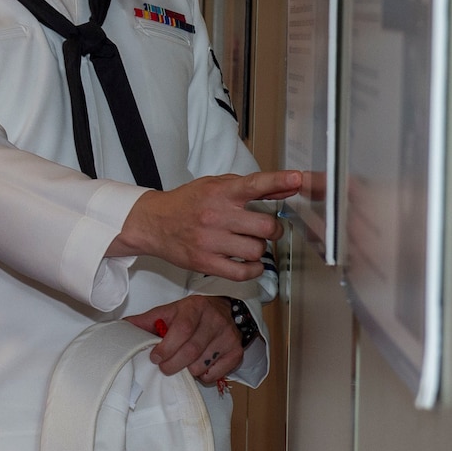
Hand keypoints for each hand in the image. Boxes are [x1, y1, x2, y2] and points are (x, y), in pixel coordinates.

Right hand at [112, 170, 300, 280]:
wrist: (153, 223)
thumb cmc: (188, 204)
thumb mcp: (216, 186)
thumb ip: (252, 187)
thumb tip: (287, 186)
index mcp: (220, 193)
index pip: (254, 185)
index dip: (278, 180)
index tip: (298, 178)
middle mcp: (216, 215)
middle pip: (265, 226)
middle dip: (273, 230)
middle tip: (266, 229)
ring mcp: (211, 241)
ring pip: (257, 250)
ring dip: (259, 249)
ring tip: (248, 244)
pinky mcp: (206, 262)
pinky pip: (242, 272)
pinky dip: (253, 269)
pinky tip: (249, 263)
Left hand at [126, 296, 245, 386]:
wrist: (223, 310)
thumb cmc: (191, 314)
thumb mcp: (170, 312)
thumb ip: (147, 321)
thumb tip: (122, 326)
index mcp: (195, 307)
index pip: (181, 330)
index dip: (166, 347)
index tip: (155, 357)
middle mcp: (215, 320)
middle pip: (192, 350)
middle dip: (173, 364)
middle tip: (164, 368)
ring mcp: (228, 336)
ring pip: (202, 364)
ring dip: (188, 370)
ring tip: (183, 363)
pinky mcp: (237, 351)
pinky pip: (216, 373)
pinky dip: (203, 375)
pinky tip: (199, 366)